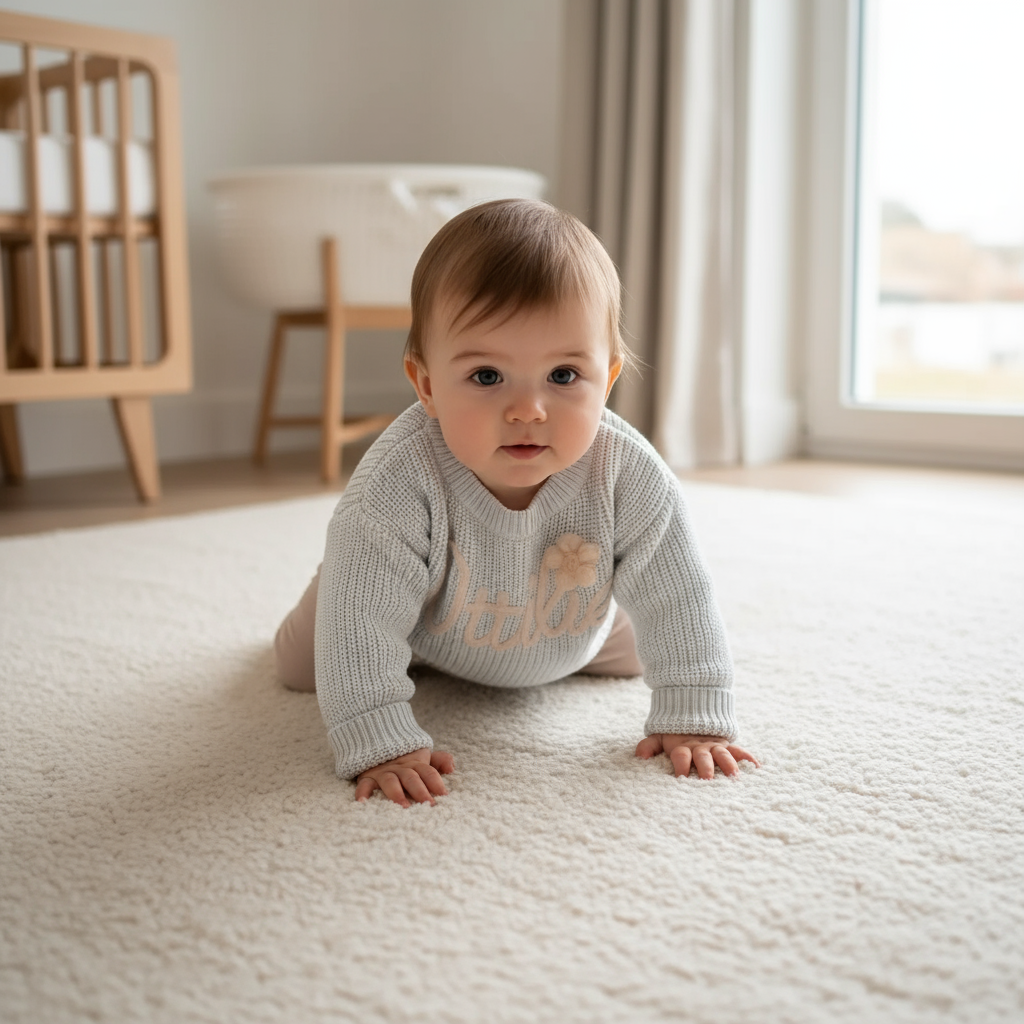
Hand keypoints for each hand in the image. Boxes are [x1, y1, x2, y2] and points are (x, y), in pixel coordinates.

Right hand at [354, 747, 454, 806]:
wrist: (377, 740)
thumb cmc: (405, 758)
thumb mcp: (423, 757)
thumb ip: (439, 760)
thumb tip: (452, 767)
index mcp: (415, 764)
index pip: (428, 772)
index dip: (436, 782)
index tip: (443, 795)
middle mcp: (400, 769)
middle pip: (412, 778)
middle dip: (420, 791)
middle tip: (428, 804)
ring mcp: (383, 773)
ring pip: (390, 781)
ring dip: (397, 793)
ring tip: (403, 806)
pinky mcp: (367, 777)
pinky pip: (364, 784)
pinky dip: (363, 793)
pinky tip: (363, 803)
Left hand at [636, 733, 758, 778]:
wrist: (691, 712)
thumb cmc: (674, 734)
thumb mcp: (659, 737)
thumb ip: (648, 746)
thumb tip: (639, 757)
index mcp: (682, 747)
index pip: (681, 756)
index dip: (680, 766)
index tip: (680, 778)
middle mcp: (700, 747)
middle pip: (703, 757)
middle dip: (706, 769)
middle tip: (708, 780)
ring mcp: (715, 746)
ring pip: (723, 754)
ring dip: (728, 764)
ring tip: (734, 777)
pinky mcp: (727, 745)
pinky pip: (739, 750)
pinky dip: (748, 757)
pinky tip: (757, 767)